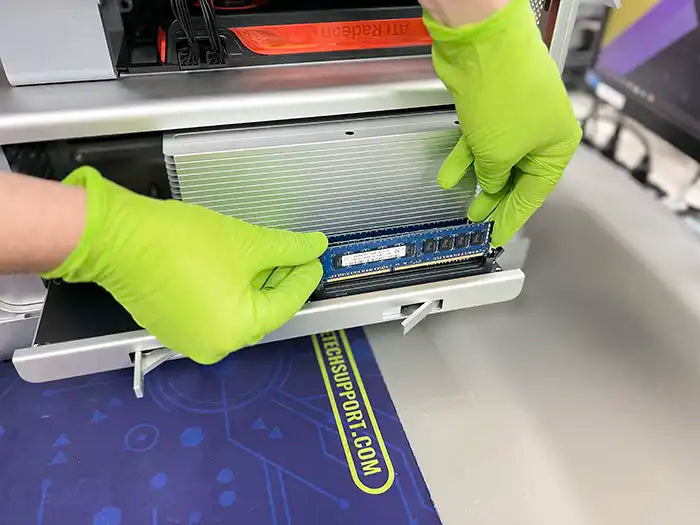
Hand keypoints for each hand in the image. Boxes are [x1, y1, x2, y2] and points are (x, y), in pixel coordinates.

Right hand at [43, 167, 326, 363]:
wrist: (119, 238)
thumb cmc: (181, 242)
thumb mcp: (247, 243)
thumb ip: (288, 249)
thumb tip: (314, 247)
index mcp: (238, 331)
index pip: (286, 303)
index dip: (304, 276)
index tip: (315, 258)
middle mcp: (216, 346)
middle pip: (262, 311)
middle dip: (280, 280)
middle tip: (295, 254)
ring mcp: (191, 340)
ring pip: (238, 311)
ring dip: (255, 285)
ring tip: (268, 256)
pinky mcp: (173, 328)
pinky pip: (214, 312)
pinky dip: (229, 292)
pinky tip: (237, 268)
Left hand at [423, 0, 581, 245]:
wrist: (482, 46)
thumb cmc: (505, 95)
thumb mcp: (499, 153)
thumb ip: (493, 178)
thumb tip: (489, 185)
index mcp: (556, 147)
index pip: (533, 194)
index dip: (512, 218)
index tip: (498, 236)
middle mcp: (539, 134)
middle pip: (516, 178)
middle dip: (496, 202)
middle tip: (480, 224)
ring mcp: (514, 120)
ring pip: (495, 160)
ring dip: (478, 182)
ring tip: (465, 206)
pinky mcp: (490, 109)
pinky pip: (478, 142)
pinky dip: (464, 158)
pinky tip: (449, 176)